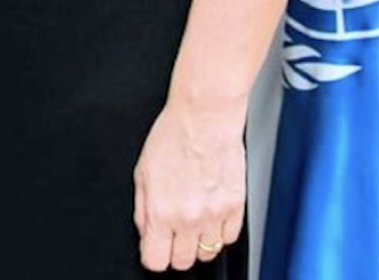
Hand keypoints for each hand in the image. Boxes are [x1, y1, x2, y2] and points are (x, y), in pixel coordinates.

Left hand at [133, 96, 245, 270]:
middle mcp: (188, 218)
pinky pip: (229, 238)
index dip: (153, 254)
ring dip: (199, 240)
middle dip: (175, 249)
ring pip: (207, 253)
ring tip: (193, 216)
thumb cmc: (172, 136)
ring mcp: (214, 215)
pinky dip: (220, 230)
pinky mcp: (236, 208)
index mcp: (161, 211)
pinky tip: (211, 210)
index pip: (155, 261)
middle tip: (174, 229)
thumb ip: (142, 208)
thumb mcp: (142, 171)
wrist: (204, 117)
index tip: (155, 245)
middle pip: (183, 262)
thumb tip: (146, 231)